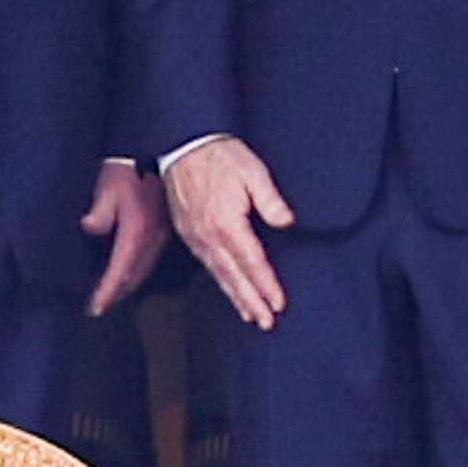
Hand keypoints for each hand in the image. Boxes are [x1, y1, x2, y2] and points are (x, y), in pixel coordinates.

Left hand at [81, 160, 169, 317]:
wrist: (161, 156)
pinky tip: (128, 274)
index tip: (94, 307)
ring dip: (126, 286)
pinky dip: (136, 273)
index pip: (119, 271)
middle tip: (98, 307)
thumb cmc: (131, 168)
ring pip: (143, 271)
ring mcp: (161, 236)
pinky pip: (149, 260)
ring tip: (110, 296)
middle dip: (115, 295)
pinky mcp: (165, 231)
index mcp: (137, 231)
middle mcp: (152, 239)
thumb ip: (100, 209)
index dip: (106, 292)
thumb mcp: (109, 185)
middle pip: (132, 277)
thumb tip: (90, 226)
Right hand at [167, 138, 295, 330]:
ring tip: (250, 315)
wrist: (182, 144)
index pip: (252, 262)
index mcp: (226, 222)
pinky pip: (206, 265)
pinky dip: (220, 281)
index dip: (266, 285)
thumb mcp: (252, 170)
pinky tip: (228, 288)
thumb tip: (285, 221)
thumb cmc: (218, 155)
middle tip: (266, 322)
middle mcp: (208, 235)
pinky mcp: (187, 232)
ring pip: (218, 274)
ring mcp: (195, 236)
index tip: (278, 303)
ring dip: (236, 297)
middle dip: (251, 302)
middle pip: (234, 277)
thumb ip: (270, 199)